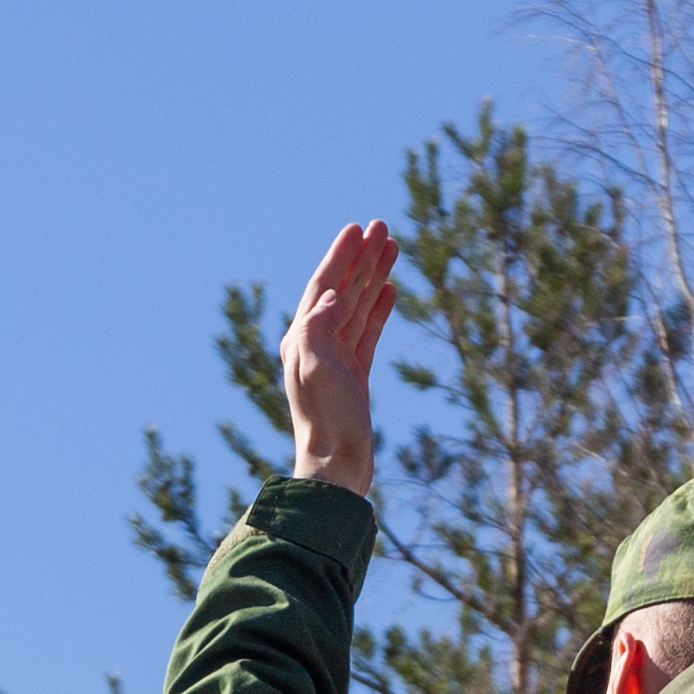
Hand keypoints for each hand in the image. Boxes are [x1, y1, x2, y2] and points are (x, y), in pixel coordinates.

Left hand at [280, 219, 394, 494]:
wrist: (338, 466)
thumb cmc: (326, 420)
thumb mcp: (316, 368)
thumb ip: (319, 327)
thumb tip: (332, 296)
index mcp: (301, 339)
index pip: (322, 286)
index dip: (339, 256)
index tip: (358, 228)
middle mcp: (315, 346)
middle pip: (341, 289)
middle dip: (361, 258)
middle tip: (383, 227)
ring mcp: (336, 360)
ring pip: (357, 307)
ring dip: (373, 276)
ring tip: (392, 248)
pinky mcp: (354, 377)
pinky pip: (367, 332)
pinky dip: (377, 308)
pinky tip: (389, 290)